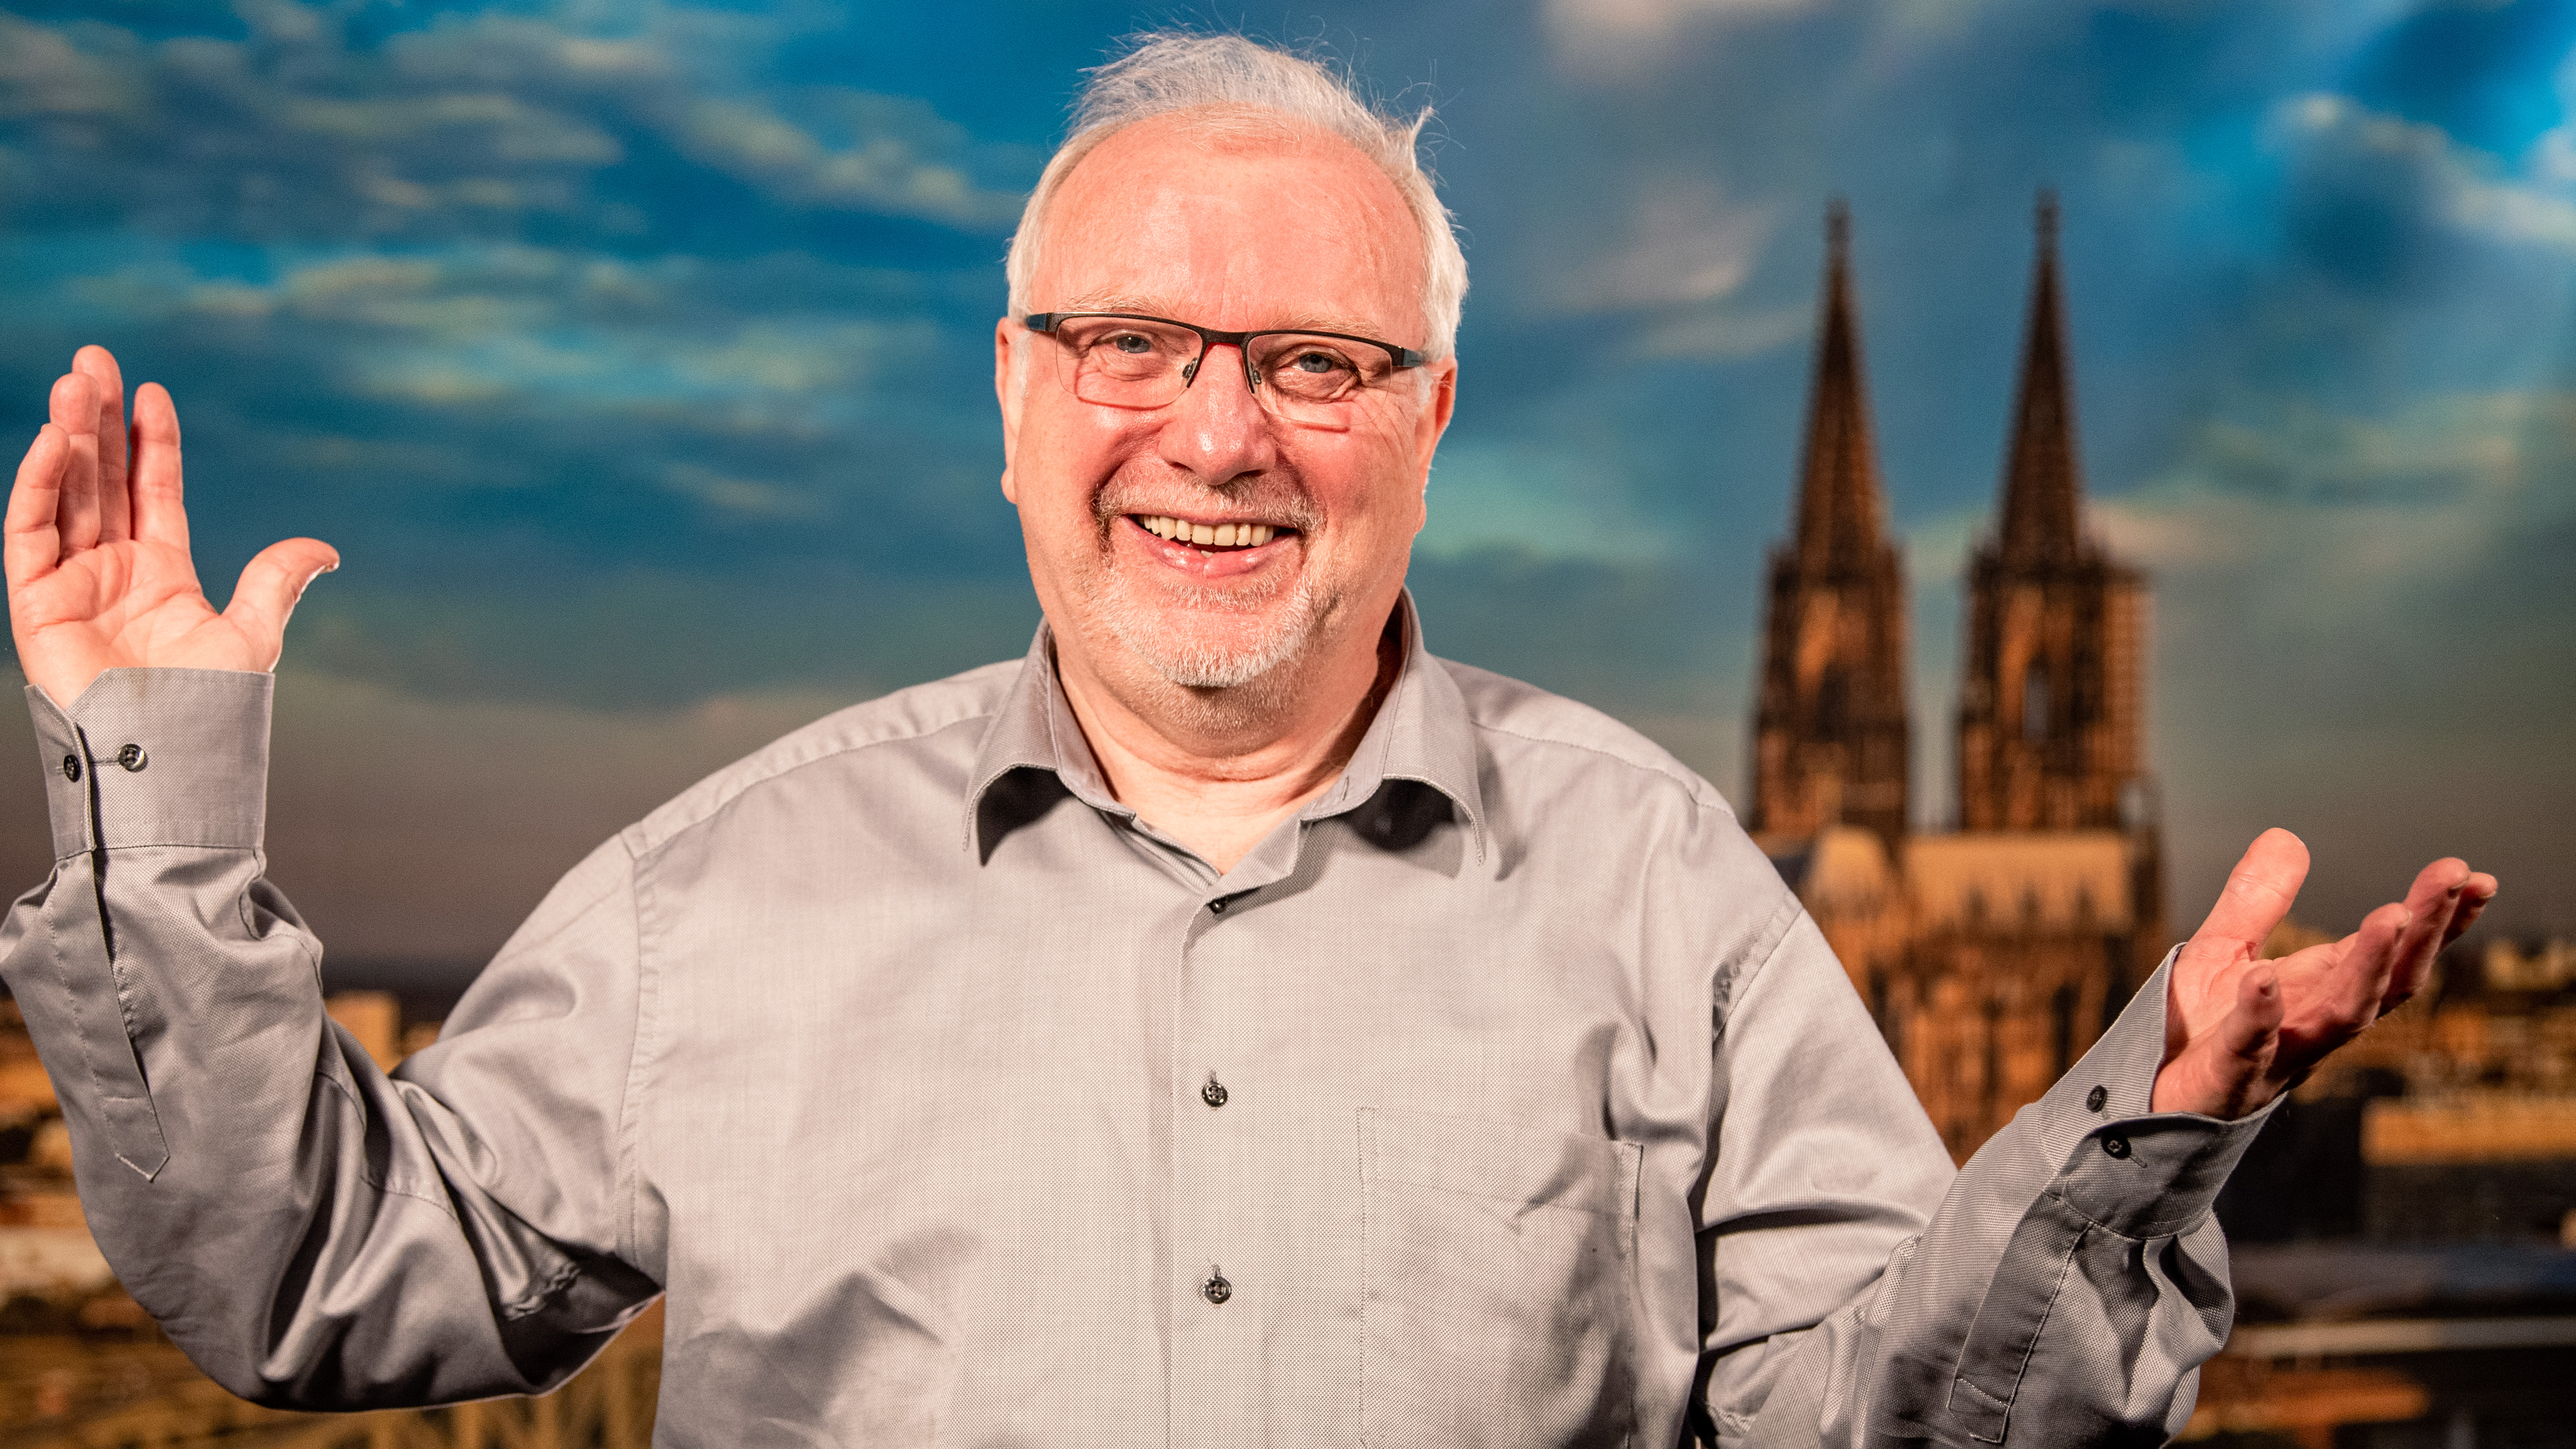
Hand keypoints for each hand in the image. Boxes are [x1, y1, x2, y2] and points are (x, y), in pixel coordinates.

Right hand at [6, 346, 336, 704]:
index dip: (150, 441)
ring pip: (66, 492)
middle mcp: (113, 569)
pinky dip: (37, 484)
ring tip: (74, 380)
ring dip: (67, 436)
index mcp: (163, 573)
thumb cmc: (209, 709)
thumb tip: (325, 549)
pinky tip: (50, 440)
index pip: (154, 489)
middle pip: (103, 478)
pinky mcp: (35, 601)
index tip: (152, 392)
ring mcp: (72, 582)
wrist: (166, 754)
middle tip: (94, 360)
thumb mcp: (251, 635)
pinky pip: (29, 531)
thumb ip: (275, 582)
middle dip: (98, 419)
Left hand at [2152, 828, 2497, 1118]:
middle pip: (2386, 981)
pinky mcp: (2226, 1077)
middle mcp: (2314, 1025)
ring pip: (2341, 1017)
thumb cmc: (2197, 1032)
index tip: (2476, 877)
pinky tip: (2263, 980)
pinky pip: (2249, 1047)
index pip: (2391, 952)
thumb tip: (2287, 836)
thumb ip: (2256, 900)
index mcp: (2320, 990)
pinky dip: (2261, 1016)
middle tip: (2455, 880)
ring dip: (2368, 968)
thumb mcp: (2224, 949)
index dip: (2437, 919)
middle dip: (2423, 933)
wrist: (2148, 1102)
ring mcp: (2278, 1055)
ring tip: (2390, 915)